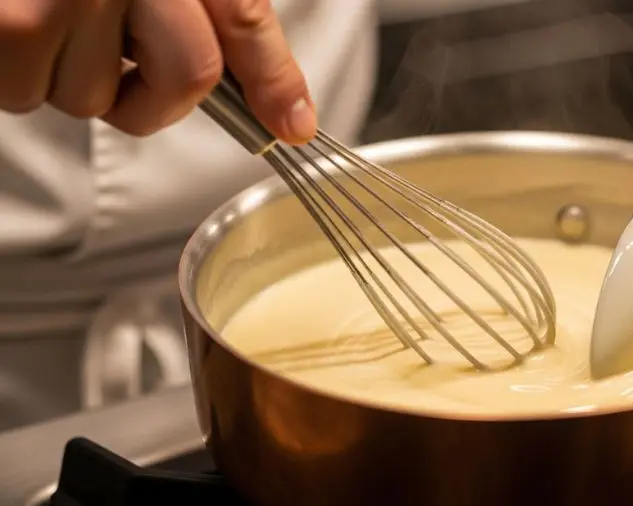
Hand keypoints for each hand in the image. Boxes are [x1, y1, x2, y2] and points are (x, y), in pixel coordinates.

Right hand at [0, 0, 315, 142]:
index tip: (289, 125)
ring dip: (72, 75)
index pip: (244, 19)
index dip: (273, 80)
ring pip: (92, 98)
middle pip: (184, 78)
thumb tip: (287, 115)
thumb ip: (223, 20)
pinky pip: (26, 93)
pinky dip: (21, 75)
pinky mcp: (5, 26)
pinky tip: (17, 19)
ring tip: (48, 10)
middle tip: (120, 54)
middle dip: (154, 91)